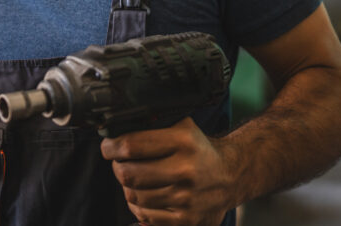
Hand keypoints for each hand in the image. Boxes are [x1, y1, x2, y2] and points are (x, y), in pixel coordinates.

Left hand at [100, 117, 234, 225]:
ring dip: (127, 187)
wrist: (232, 176)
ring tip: (134, 178)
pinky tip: (144, 195)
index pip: (131, 145)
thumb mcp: (182, 126)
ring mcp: (186, 198)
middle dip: (117, 167)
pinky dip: (138, 206)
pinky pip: (145, 216)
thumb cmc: (199, 149)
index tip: (108, 147)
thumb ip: (153, 125)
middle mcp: (186, 170)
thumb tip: (115, 126)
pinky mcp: (186, 220)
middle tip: (119, 162)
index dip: (111, 147)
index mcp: (183, 141)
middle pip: (128, 173)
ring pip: (134, 196)